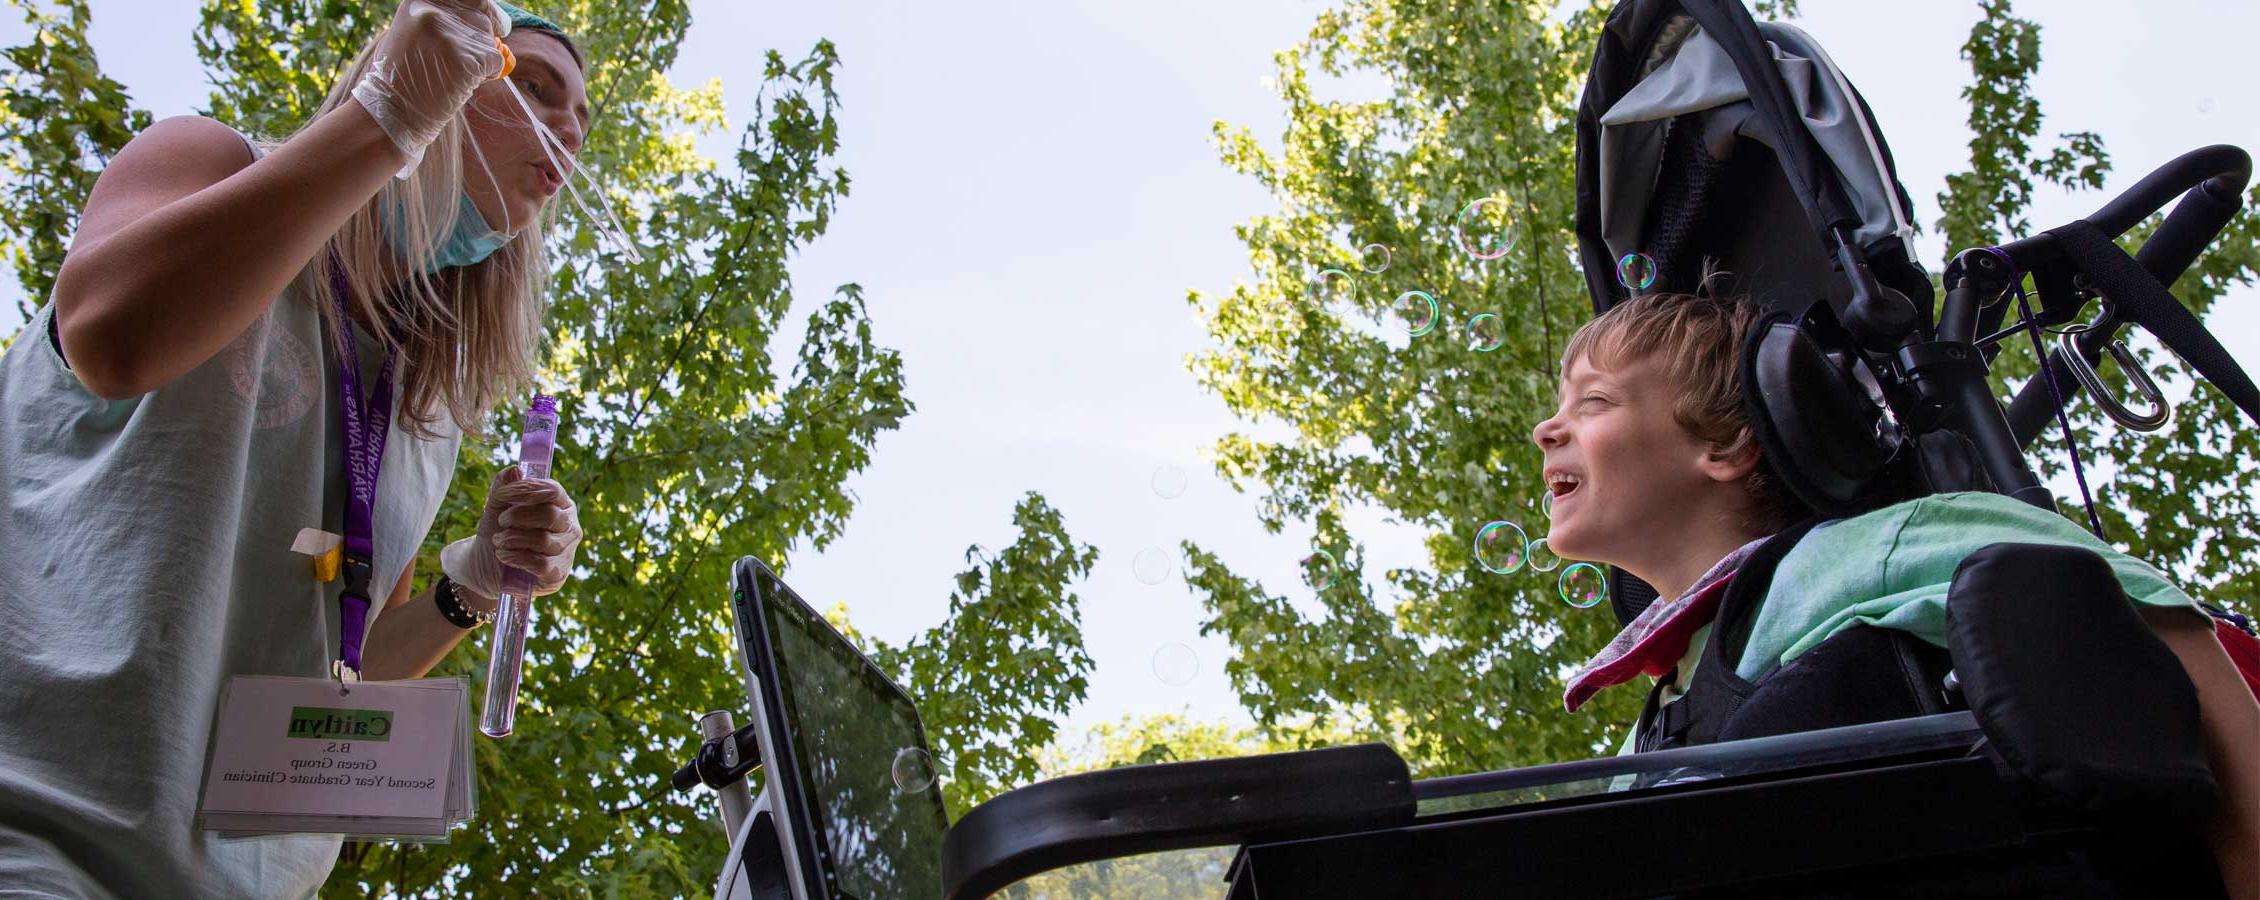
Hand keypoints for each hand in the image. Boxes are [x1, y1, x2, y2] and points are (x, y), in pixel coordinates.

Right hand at [351, 0, 508, 171]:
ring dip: (481, 60)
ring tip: (451, 74)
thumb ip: (443, 21)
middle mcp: (435, 13)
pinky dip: (486, 75)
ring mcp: (451, 36)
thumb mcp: (413, 32)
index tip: (496, 23)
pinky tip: (460, 84)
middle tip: (465, 61)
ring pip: (490, 42)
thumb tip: (485, 18)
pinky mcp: (466, 60)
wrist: (390, 110)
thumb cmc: (402, 76)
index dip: (485, 8)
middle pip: (481, 19)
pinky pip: (494, 62)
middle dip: (482, 40)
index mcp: (419, 2)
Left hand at [440, 465, 581, 597]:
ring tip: (499, 541)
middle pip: (550, 515)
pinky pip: (541, 564)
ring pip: (544, 540)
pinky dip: (517, 557)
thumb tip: (515, 471)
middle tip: (502, 521)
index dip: (527, 490)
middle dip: (518, 517)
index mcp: (560, 503)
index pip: (553, 491)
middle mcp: (569, 526)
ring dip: (513, 539)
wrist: (486, 564)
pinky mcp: (557, 574)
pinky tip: (504, 555)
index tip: (503, 495)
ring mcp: (566, 551)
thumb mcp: (496, 506)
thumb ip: (504, 486)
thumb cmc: (498, 530)